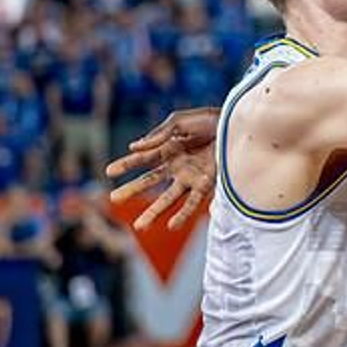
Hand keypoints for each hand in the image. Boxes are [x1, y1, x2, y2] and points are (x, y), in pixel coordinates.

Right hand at [106, 108, 218, 230]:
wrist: (238, 125)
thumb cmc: (211, 119)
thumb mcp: (181, 121)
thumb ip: (158, 134)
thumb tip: (133, 146)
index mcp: (169, 148)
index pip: (142, 158)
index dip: (126, 164)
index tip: (107, 171)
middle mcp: (177, 166)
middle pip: (150, 181)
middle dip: (132, 190)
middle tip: (112, 198)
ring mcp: (191, 176)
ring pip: (168, 198)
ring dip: (154, 212)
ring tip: (139, 227)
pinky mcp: (207, 183)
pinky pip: (193, 203)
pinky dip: (182, 215)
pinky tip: (171, 226)